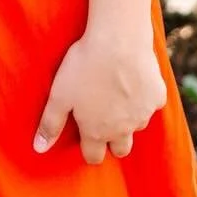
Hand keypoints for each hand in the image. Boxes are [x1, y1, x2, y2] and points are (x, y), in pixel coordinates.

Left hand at [32, 29, 167, 163]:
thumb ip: (50, 124)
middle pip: (121, 150)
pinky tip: (136, 80)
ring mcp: (142, 114)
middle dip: (113, 141)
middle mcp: (122, 129)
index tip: (85, 134)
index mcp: (96, 132)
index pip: (93, 157)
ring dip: (129, 118)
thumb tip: (38, 149)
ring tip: (118, 94)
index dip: (88, 149)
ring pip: (138, 126)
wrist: (119, 39)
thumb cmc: (85, 65)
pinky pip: (153, 104)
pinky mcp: (157, 96)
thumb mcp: (59, 94)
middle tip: (104, 117)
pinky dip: (146, 97)